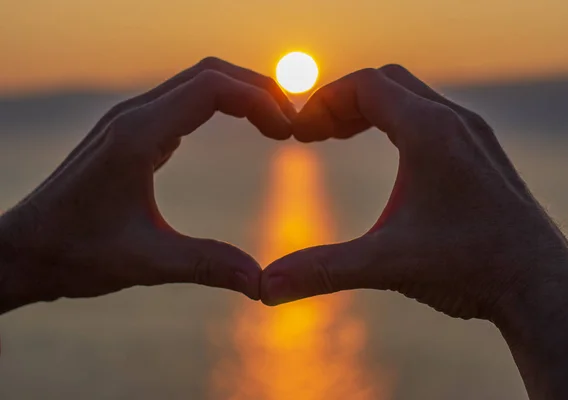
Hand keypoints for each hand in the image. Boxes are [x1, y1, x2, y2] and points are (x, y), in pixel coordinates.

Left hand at [0, 57, 293, 313]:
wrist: (22, 250)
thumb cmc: (74, 254)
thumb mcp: (146, 263)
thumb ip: (208, 266)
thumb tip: (261, 282)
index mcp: (137, 136)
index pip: (212, 88)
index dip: (260, 100)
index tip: (288, 133)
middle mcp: (132, 116)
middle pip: (209, 73)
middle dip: (258, 89)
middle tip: (291, 125)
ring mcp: (130, 120)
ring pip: (197, 82)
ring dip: (240, 94)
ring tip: (274, 126)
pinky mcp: (130, 132)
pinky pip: (183, 100)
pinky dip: (220, 105)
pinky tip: (239, 128)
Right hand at [261, 65, 567, 320]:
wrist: (539, 285)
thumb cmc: (470, 267)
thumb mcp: (387, 264)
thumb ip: (324, 270)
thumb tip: (266, 287)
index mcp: (429, 131)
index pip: (366, 84)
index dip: (323, 103)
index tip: (299, 134)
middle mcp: (455, 121)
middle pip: (387, 82)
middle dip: (344, 102)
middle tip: (316, 135)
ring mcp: (474, 135)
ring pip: (413, 96)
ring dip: (373, 110)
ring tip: (342, 138)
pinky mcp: (484, 153)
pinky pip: (434, 116)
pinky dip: (400, 123)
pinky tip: (391, 157)